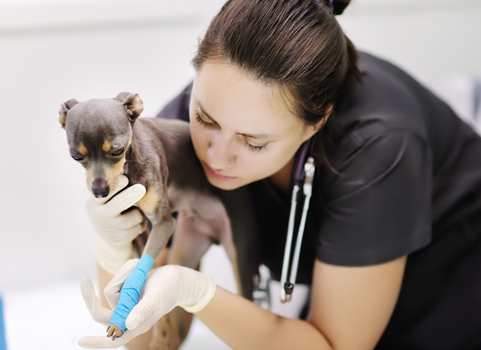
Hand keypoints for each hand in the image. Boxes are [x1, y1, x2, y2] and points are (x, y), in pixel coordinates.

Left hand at [78, 259, 215, 348]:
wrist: (177, 278)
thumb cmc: (170, 289)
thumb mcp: (156, 298)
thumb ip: (142, 310)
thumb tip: (128, 324)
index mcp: (135, 324)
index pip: (113, 339)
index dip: (97, 342)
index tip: (80, 341)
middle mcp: (127, 316)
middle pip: (101, 313)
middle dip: (91, 296)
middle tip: (83, 280)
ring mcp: (125, 304)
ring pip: (111, 291)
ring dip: (124, 276)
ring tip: (140, 270)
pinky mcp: (124, 293)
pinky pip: (117, 282)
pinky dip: (125, 272)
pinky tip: (138, 268)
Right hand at [85, 175, 146, 274]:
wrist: (110, 239)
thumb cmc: (113, 211)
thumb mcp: (110, 199)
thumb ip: (117, 189)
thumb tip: (131, 179)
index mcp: (92, 203)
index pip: (106, 191)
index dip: (118, 184)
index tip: (126, 179)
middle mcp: (97, 216)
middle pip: (121, 202)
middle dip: (132, 194)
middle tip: (141, 189)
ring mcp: (108, 230)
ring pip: (136, 215)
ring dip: (140, 214)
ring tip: (134, 215)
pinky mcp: (119, 241)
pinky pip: (139, 228)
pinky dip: (141, 226)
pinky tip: (135, 226)